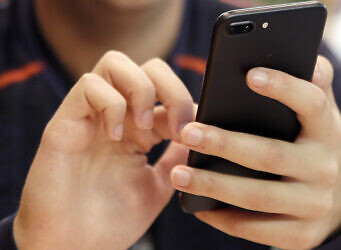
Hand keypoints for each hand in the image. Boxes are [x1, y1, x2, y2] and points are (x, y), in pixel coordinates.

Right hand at [13, 52, 194, 249]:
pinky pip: (89, 85)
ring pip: (116, 63)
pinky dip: (111, 104)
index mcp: (138, 131)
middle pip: (147, 67)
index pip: (167, 94)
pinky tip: (117, 136)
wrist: (75, 247)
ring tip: (145, 128)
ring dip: (142, 90)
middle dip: (172, 88)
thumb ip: (176, 158)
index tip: (197, 132)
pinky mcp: (65, 121)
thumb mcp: (158, 186)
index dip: (186, 105)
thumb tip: (200, 135)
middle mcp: (117, 117)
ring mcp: (91, 116)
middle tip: (178, 126)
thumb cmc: (113, 220)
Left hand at [170, 56, 340, 248]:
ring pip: (258, 197)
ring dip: (214, 187)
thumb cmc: (313, 143)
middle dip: (225, 144)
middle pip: (271, 155)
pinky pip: (258, 230)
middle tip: (188, 134)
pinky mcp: (303, 235)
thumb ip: (312, 84)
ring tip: (178, 175)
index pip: (312, 103)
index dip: (283, 88)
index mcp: (327, 130)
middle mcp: (324, 168)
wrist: (340, 195)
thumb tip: (306, 59)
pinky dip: (225, 220)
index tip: (249, 75)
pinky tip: (199, 207)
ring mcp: (315, 205)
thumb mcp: (319, 114)